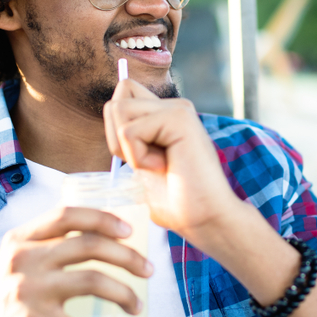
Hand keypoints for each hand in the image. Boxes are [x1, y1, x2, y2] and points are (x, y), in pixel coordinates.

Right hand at [0, 207, 150, 316]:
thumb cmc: (11, 305)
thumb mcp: (21, 266)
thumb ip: (51, 247)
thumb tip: (110, 236)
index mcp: (21, 240)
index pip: (67, 214)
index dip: (103, 218)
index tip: (130, 231)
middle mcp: (21, 260)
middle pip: (89, 245)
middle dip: (128, 257)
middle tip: (148, 271)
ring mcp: (25, 291)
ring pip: (93, 281)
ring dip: (125, 294)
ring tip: (136, 307)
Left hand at [103, 79, 242, 244]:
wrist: (205, 219)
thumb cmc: (176, 200)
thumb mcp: (142, 162)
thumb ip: (130, 134)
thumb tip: (112, 107)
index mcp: (167, 115)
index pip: (121, 97)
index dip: (117, 129)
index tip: (143, 157)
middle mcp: (174, 106)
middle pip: (115, 104)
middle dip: (118, 141)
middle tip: (151, 164)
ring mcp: (178, 108)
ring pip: (118, 111)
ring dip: (130, 150)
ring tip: (159, 165)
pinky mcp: (179, 118)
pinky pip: (129, 132)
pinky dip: (139, 158)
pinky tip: (165, 167)